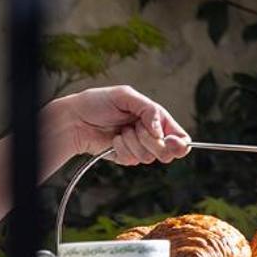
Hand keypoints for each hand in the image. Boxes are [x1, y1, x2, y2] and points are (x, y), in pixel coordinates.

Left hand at [48, 85, 190, 165]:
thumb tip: (159, 130)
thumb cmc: (98, 102)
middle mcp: (151, 135)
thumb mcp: (126, 96)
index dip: (180, 144)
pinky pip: (132, 161)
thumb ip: (149, 110)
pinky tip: (114, 140)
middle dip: (151, 141)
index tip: (170, 141)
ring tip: (121, 131)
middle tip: (136, 128)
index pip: (180, 137)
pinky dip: (121, 149)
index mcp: (157, 119)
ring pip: (148, 158)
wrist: (76, 119)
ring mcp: (139, 147)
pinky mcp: (126, 157)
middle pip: (168, 152)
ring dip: (132, 142)